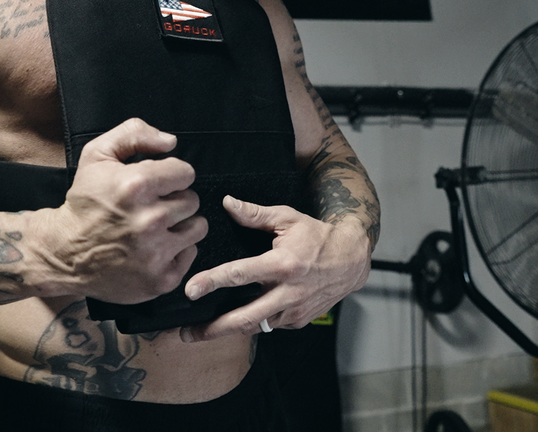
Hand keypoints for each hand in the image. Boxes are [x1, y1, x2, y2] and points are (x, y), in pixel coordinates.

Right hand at [31, 118, 206, 303]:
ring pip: (197, 227)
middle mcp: (150, 220)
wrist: (64, 253)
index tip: (156, 185)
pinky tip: (154, 248)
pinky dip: (176, 251)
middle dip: (174, 200)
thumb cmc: (84, 203)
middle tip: (150, 208)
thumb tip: (171, 142)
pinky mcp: (160, 279)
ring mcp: (156, 253)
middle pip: (192, 200)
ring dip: (181, 225)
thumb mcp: (97, 155)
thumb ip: (134, 134)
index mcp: (136, 186)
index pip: (186, 172)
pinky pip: (191, 254)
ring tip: (156, 227)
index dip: (170, 176)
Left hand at [178, 195, 370, 342]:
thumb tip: (227, 203)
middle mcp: (288, 291)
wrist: (352, 260)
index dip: (212, 282)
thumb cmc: (318, 236)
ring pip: (256, 327)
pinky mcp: (299, 320)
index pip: (240, 275)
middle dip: (212, 329)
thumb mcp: (288, 218)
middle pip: (245, 317)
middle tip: (185, 333)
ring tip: (200, 334)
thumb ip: (255, 214)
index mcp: (283, 264)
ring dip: (227, 331)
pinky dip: (252, 324)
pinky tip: (233, 321)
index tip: (190, 290)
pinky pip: (270, 325)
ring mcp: (294, 310)